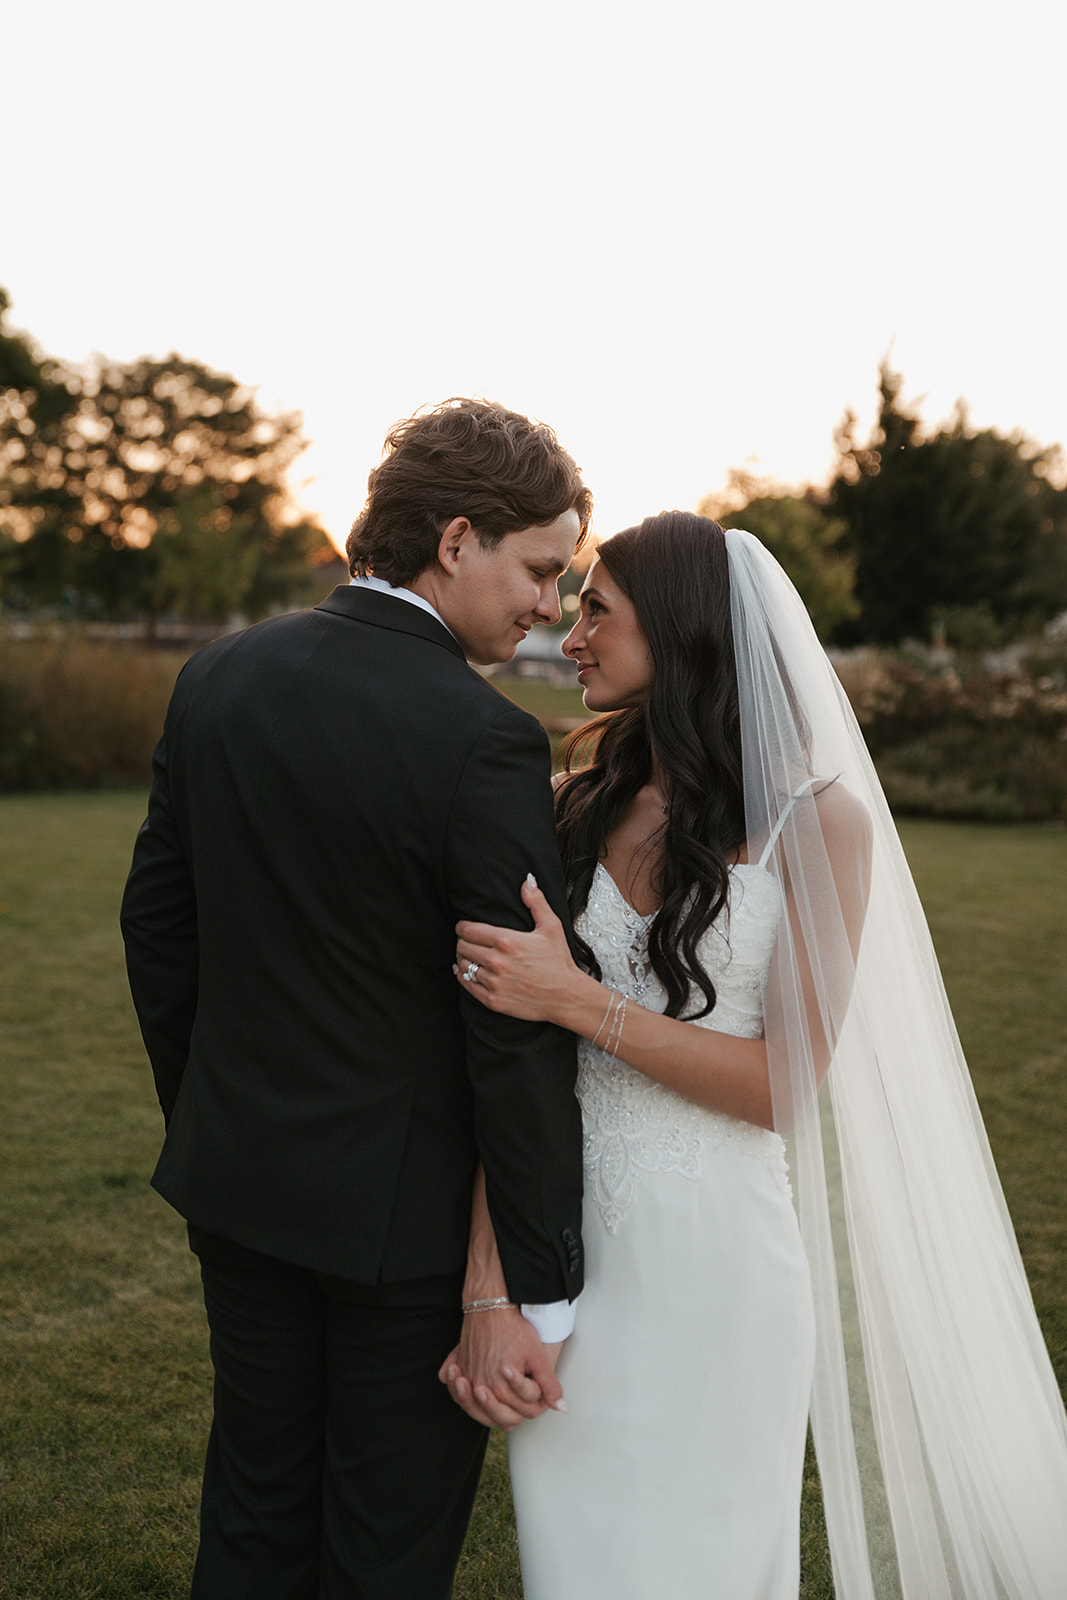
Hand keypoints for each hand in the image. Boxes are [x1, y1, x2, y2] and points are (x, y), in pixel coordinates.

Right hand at [438, 1305, 565, 1429]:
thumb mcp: (537, 1357)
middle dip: (508, 1412)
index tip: (530, 1391)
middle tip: (514, 1399)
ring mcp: (468, 1378)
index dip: (529, 1407)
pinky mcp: (459, 1368)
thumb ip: (549, 1385)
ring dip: (483, 1409)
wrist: (490, 1306)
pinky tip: (469, 1388)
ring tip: (492, 1397)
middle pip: (497, 1418)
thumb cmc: (513, 1329)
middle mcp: (480, 1386)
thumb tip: (561, 1408)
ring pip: (475, 1411)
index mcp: (501, 1388)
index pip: (517, 1416)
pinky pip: (456, 1393)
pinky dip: (462, 1396)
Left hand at [455, 875, 579, 1023]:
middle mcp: (497, 962)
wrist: (566, 996)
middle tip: (468, 942)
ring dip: (463, 959)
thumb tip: (527, 880)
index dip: (462, 927)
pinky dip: (463, 977)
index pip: (468, 930)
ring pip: (462, 966)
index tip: (464, 927)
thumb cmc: (559, 961)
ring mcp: (493, 982)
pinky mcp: (492, 1000)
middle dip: (462, 942)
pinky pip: (466, 985)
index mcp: (507, 941)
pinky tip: (466, 972)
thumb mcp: (552, 927)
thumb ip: (536, 902)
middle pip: (462, 947)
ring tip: (469, 956)